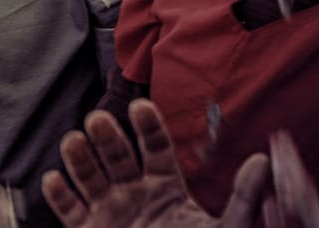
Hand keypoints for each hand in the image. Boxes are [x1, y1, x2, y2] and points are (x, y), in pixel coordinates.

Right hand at [42, 100, 268, 227]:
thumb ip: (243, 197)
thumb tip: (263, 161)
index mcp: (165, 188)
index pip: (155, 148)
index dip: (147, 126)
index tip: (140, 106)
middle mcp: (133, 193)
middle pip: (116, 154)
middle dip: (106, 134)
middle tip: (99, 120)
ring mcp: (108, 210)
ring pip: (88, 174)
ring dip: (78, 155)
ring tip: (74, 141)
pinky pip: (68, 208)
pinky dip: (58, 194)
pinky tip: (55, 179)